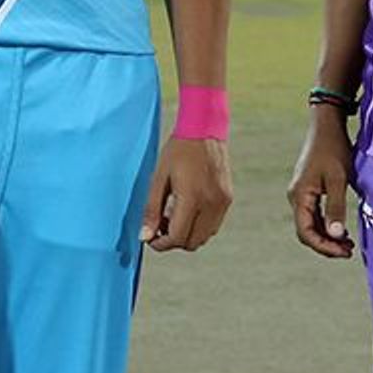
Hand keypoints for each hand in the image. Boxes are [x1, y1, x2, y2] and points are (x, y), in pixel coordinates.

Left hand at [140, 137, 232, 252]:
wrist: (204, 129)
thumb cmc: (178, 150)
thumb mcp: (159, 178)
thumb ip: (152, 210)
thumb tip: (145, 237)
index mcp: (192, 197)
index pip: (177, 237)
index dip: (161, 244)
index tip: (150, 237)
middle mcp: (211, 203)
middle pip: (192, 242)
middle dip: (173, 240)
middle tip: (160, 225)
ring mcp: (222, 202)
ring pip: (204, 237)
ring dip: (187, 234)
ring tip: (173, 216)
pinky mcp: (227, 198)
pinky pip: (213, 225)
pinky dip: (199, 226)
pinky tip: (188, 209)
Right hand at [287, 108, 355, 258]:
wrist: (326, 126)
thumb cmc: (334, 149)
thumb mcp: (339, 179)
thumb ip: (335, 207)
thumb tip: (335, 235)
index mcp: (300, 195)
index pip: (306, 232)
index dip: (323, 247)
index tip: (343, 252)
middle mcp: (296, 197)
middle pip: (306, 231)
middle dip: (326, 245)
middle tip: (348, 251)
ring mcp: (301, 193)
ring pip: (310, 224)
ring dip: (327, 237)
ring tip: (348, 244)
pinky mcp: (308, 190)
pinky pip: (314, 215)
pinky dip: (326, 225)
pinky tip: (341, 230)